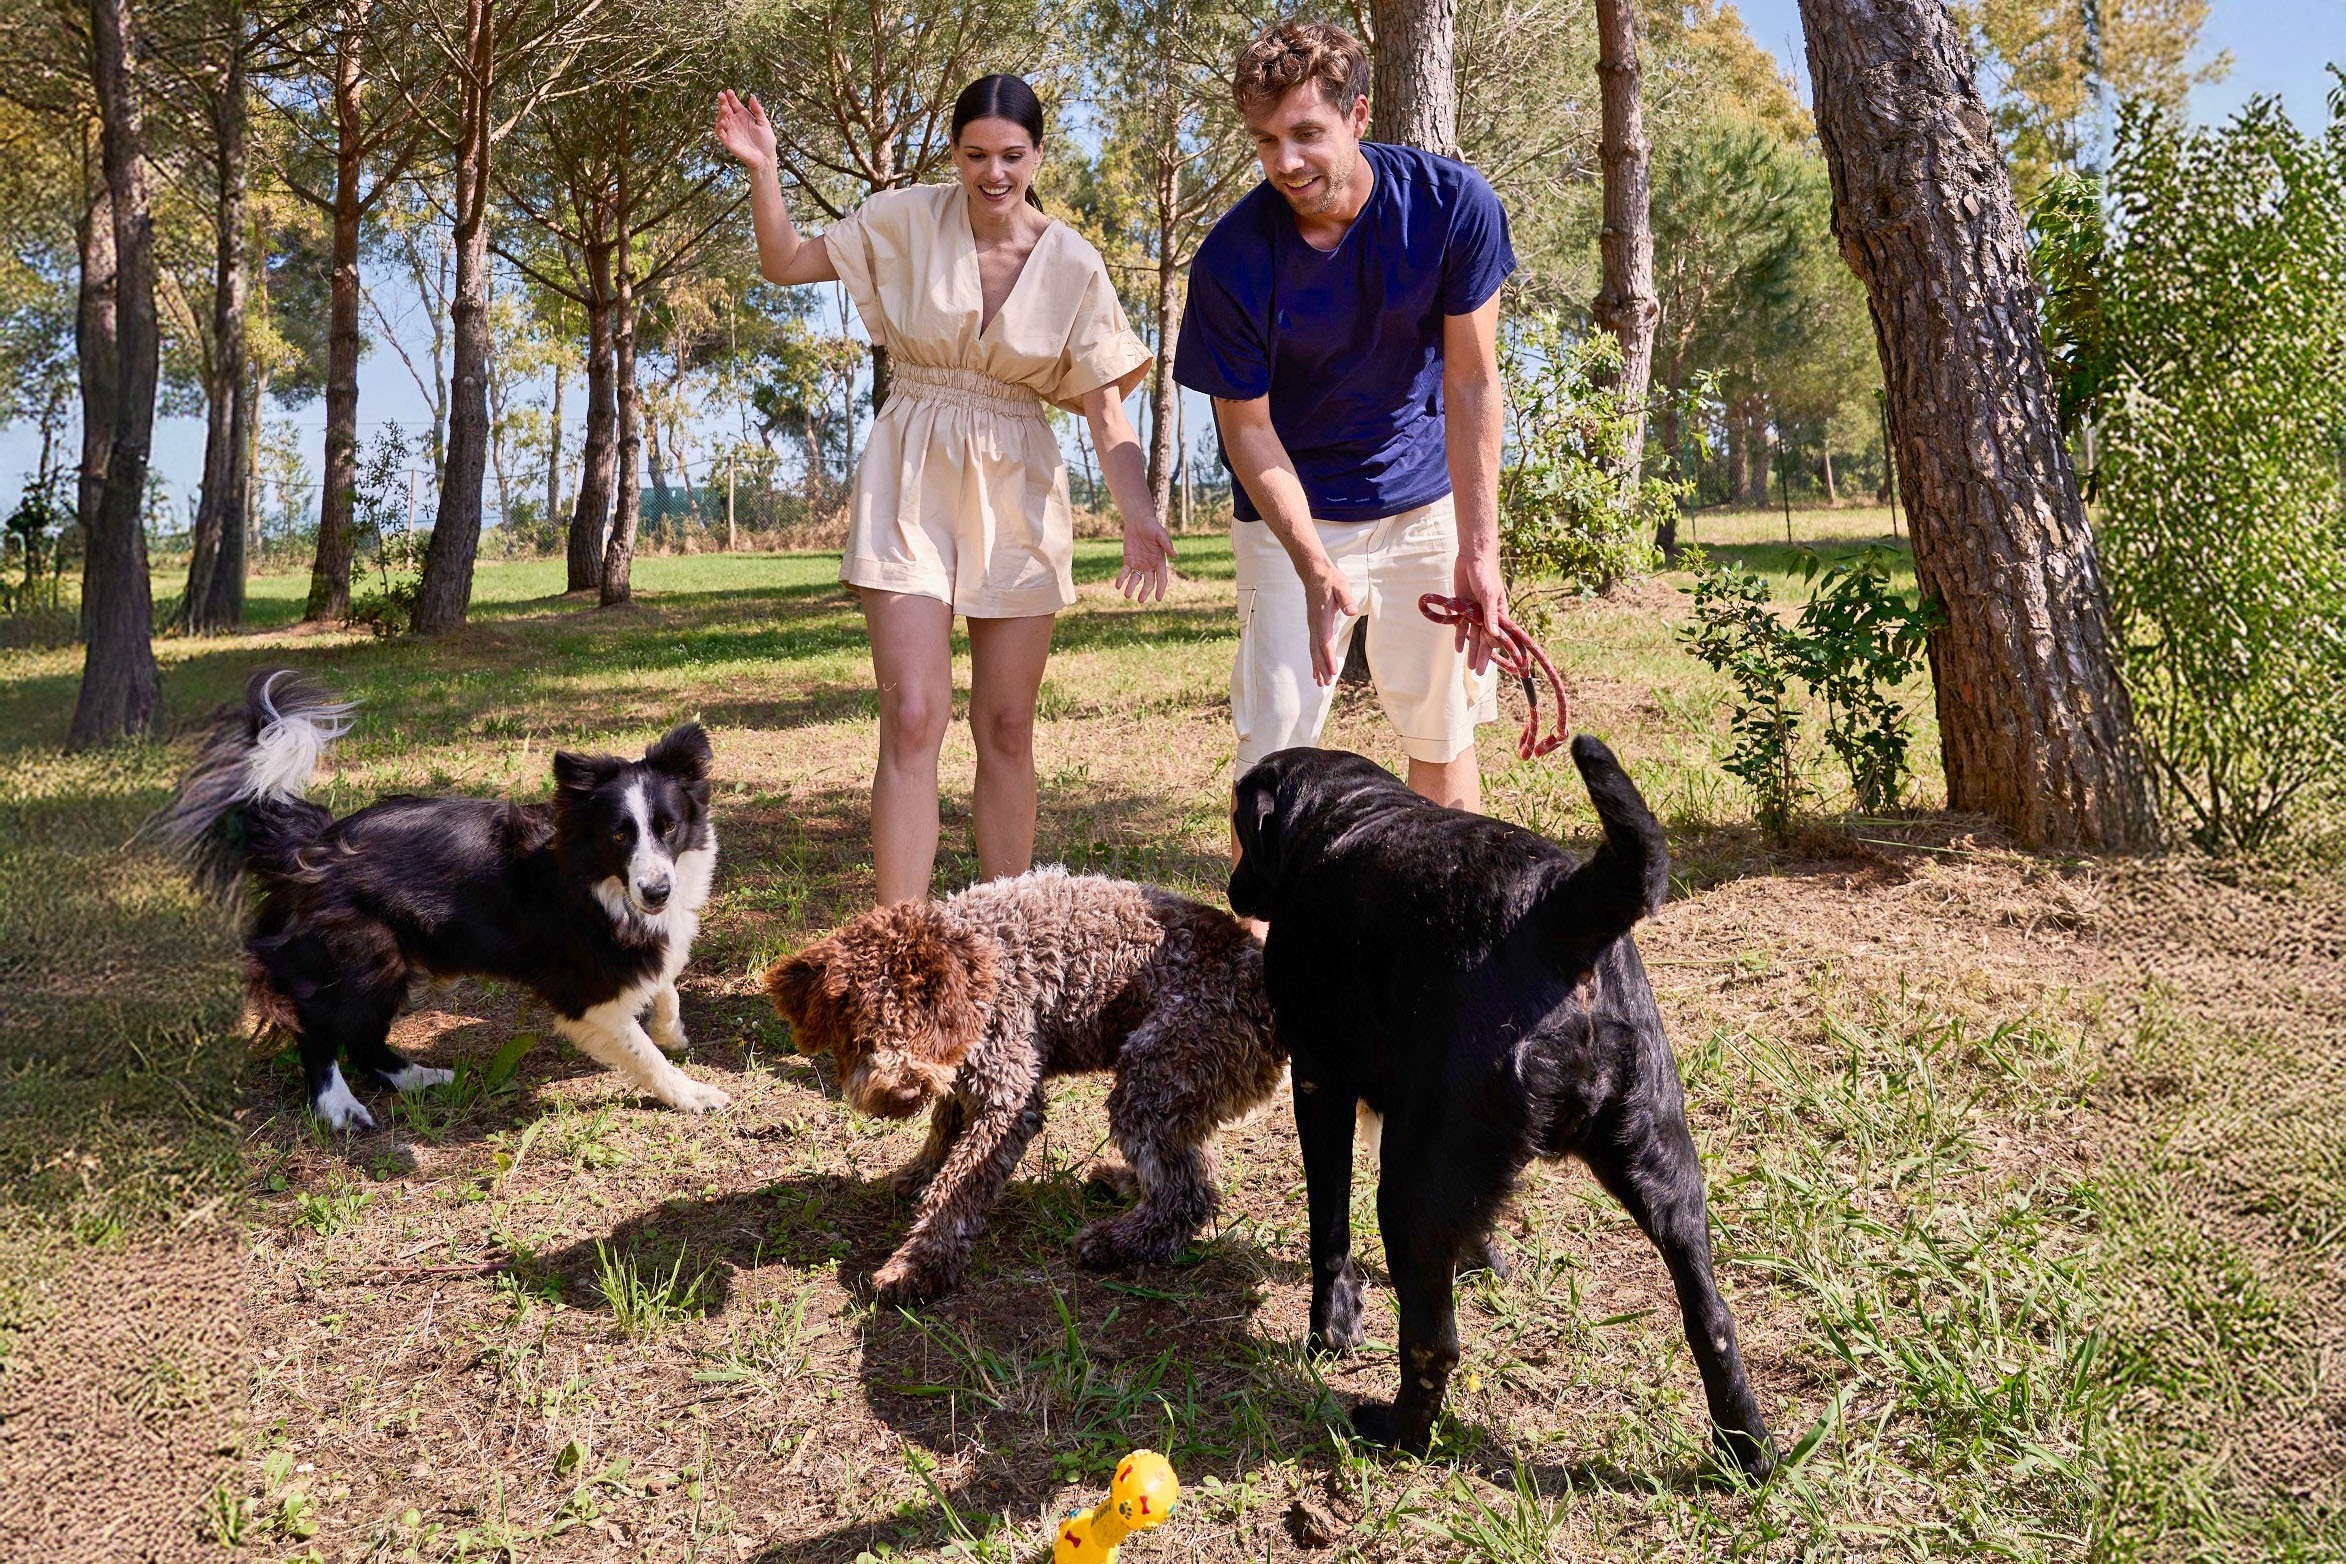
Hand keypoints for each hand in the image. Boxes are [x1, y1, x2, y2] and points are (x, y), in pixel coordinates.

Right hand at [715, 89, 777, 171]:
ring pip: (721, 119)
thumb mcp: (764, 123)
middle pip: (726, 109)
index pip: (734, 104)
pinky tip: (722, 122)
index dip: (731, 97)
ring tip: (724, 109)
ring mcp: (731, 131)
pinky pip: (720, 133)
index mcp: (743, 116)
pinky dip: (719, 128)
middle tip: (721, 96)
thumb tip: (752, 96)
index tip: (729, 91)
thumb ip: (758, 110)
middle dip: (723, 102)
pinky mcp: (728, 141)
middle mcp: (735, 122)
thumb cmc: (766, 141)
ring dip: (721, 114)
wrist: (765, 158)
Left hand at [1115, 512, 1177, 602]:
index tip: (1158, 599)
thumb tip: (1175, 555)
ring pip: (1135, 579)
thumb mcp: (1160, 534)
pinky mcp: (1129, 560)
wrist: (1138, 521)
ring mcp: (1139, 564)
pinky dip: (1121, 579)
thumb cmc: (1152, 526)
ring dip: (1131, 587)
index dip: (1160, 589)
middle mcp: (1150, 565)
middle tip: (1140, 600)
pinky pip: (1125, 572)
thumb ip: (1167, 545)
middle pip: (1148, 582)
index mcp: (1160, 561)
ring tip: (1127, 595)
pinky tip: (1118, 585)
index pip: (1162, 579)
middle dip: (1145, 591)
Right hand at [1306, 565, 1359, 685]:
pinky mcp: (1314, 625)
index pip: (1324, 642)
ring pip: (1313, 650)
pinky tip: (1316, 669)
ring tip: (1320, 683)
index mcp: (1321, 617)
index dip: (1328, 658)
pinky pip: (1313, 645)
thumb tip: (1351, 611)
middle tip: (1325, 684)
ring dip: (1317, 666)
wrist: (1314, 573)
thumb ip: (1346, 599)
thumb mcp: (1341, 586)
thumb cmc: (1330, 580)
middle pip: (1316, 650)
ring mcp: (1312, 625)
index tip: (1332, 671)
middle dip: (1321, 668)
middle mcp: (1314, 624)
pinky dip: (1315, 658)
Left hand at [1450, 551, 1506, 674]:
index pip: (1497, 636)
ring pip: (1473, 635)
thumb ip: (1490, 614)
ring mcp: (1474, 612)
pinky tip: (1458, 648)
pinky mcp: (1462, 607)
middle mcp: (1487, 615)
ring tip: (1469, 666)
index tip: (1490, 662)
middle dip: (1482, 655)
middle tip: (1478, 672)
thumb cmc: (1485, 574)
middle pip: (1485, 639)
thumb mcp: (1488, 594)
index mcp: (1499, 613)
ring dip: (1471, 650)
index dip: (1493, 649)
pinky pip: (1461, 625)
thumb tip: (1494, 635)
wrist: (1472, 557)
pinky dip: (1459, 636)